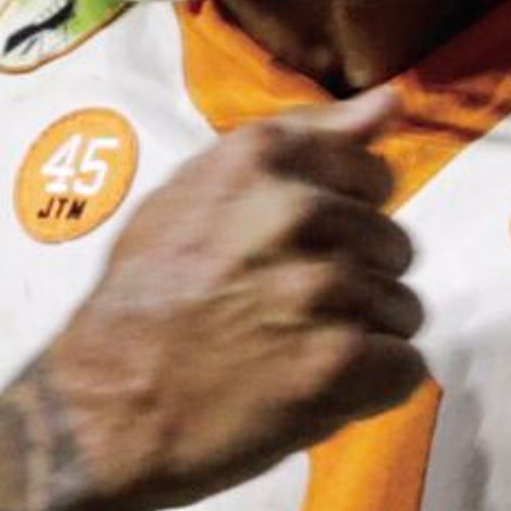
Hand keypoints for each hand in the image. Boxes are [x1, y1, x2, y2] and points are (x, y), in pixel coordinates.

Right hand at [0, 87, 425, 510]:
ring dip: (361, 338)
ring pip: (403, 309)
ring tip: (292, 355)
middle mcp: (299, 212)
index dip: (343, 222)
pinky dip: (370, 389)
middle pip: (394, 246)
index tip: (295, 255)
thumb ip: (302, 141)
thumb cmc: (143, 300)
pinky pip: (405, 367)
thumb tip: (392, 102)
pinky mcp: (343, 362)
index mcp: (263, 159)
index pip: (373, 176)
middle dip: (356, 282)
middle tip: (286, 315)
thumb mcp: (197, 191)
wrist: (104, 408)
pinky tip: (314, 391)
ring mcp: (325, 288)